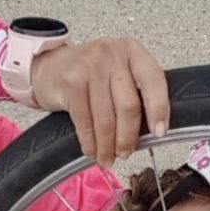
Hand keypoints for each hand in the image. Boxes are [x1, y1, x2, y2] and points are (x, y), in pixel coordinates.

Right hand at [30, 38, 168, 165]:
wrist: (50, 68)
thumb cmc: (89, 75)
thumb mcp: (118, 75)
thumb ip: (135, 95)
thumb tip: (149, 135)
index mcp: (133, 52)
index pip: (154, 81)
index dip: (159, 109)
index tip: (160, 132)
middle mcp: (113, 54)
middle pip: (129, 106)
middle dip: (127, 137)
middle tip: (125, 154)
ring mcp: (91, 66)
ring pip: (106, 119)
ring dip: (107, 146)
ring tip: (107, 158)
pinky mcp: (72, 82)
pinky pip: (85, 122)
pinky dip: (90, 142)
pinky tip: (91, 151)